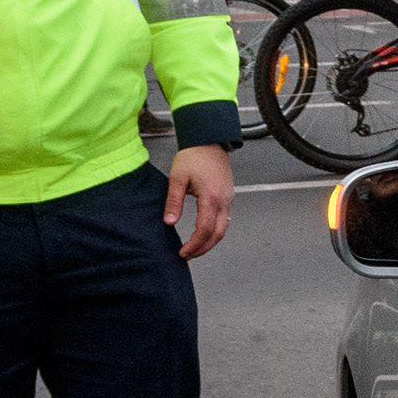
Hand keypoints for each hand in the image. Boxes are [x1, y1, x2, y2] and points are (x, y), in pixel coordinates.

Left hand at [163, 143, 233, 259]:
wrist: (209, 142)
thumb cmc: (194, 156)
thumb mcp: (177, 179)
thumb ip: (173, 202)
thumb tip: (169, 222)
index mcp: (211, 198)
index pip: (204, 230)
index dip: (193, 245)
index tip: (183, 252)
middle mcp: (223, 201)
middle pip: (217, 234)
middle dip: (203, 248)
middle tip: (188, 255)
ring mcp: (228, 200)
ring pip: (223, 229)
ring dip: (210, 242)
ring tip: (194, 247)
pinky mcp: (228, 198)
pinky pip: (225, 220)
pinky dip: (214, 231)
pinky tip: (203, 233)